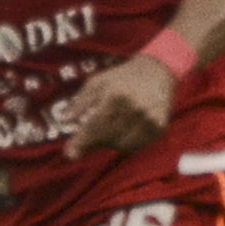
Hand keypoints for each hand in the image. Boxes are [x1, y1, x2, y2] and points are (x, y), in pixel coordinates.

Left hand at [55, 54, 176, 154]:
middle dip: (91, 143)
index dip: (81, 141)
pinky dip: (126, 144)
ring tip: (108, 130)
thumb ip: (81, 101)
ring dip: (110, 142)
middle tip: (81, 145)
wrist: (158, 71)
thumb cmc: (122, 77)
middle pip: (107, 137)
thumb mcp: (97, 82)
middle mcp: (135, 108)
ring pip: (122, 145)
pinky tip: (122, 132)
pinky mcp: (159, 127)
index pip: (95, 125)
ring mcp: (149, 119)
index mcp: (117, 95)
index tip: (69, 154)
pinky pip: (137, 145)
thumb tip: (65, 119)